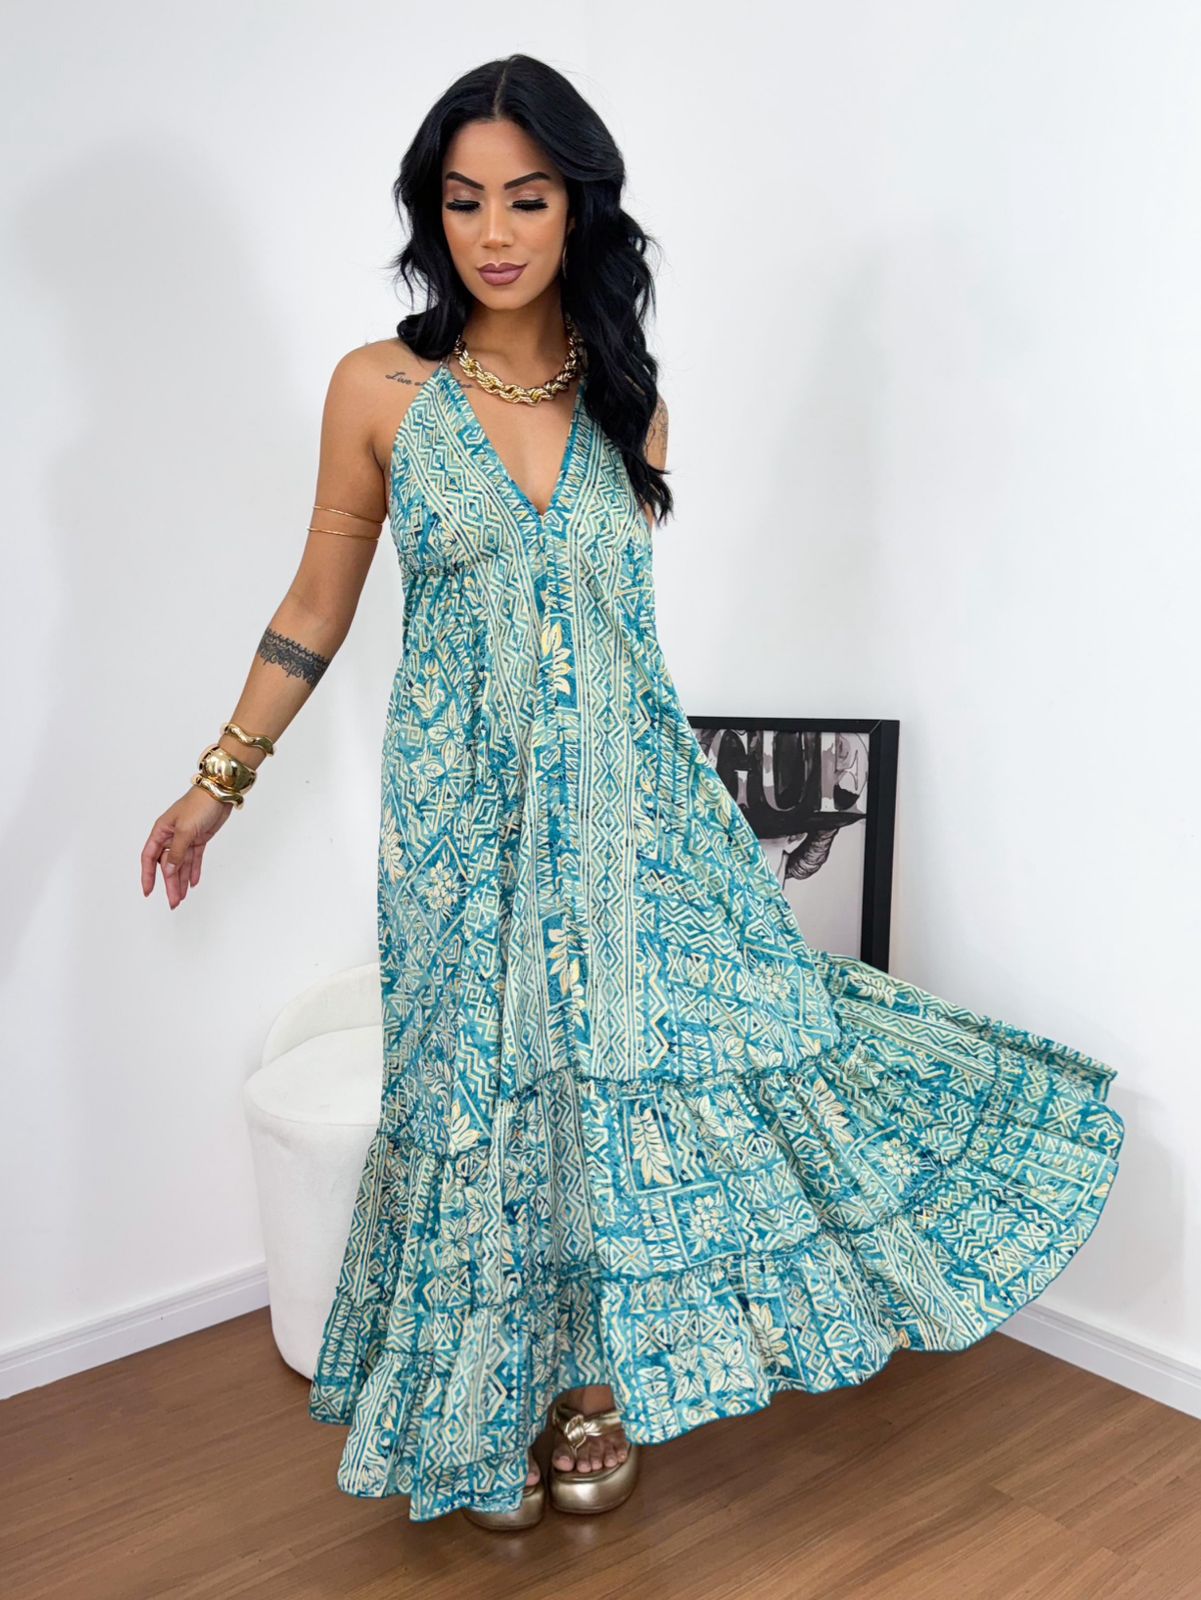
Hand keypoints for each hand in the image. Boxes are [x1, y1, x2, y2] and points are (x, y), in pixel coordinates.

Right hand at [141, 786, 235, 908]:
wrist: (219, 793)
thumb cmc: (199, 805)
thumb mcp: (185, 830)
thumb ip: (176, 852)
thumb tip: (167, 871)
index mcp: (161, 831)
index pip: (149, 857)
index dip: (147, 875)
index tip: (148, 891)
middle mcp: (171, 836)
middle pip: (167, 865)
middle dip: (169, 884)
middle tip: (173, 902)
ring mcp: (185, 838)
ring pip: (181, 864)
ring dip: (181, 881)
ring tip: (181, 898)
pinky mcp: (199, 839)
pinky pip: (194, 858)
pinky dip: (194, 870)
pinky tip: (193, 883)